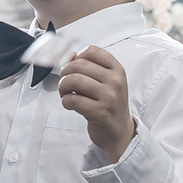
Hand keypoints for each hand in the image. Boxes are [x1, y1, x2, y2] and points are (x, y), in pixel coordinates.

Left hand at [57, 44, 135, 162]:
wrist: (119, 131)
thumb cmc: (109, 105)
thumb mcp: (107, 82)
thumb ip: (90, 67)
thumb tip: (69, 55)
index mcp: (117, 70)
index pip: (92, 51)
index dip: (76, 57)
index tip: (74, 68)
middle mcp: (115, 81)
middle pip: (79, 65)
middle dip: (65, 73)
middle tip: (65, 83)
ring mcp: (108, 97)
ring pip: (74, 80)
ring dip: (62, 87)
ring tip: (65, 93)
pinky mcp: (99, 113)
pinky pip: (72, 100)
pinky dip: (65, 101)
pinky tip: (69, 104)